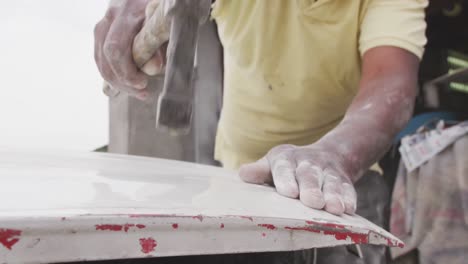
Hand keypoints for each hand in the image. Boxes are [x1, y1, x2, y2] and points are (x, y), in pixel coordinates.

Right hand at [94, 0, 167, 99]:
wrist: (155, 0)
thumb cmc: (166, 12)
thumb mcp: (168, 25)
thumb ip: (161, 45)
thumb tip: (154, 68)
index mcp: (129, 11)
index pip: (116, 49)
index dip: (127, 72)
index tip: (143, 84)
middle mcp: (113, 14)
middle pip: (107, 55)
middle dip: (122, 80)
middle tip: (142, 92)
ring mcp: (106, 21)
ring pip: (100, 57)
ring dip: (117, 80)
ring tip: (136, 91)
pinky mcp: (105, 29)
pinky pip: (101, 56)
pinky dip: (113, 73)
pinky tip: (126, 83)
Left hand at [239, 143, 357, 215]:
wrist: (328, 154)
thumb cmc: (291, 166)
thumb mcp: (273, 163)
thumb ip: (260, 171)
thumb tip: (243, 174)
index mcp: (287, 158)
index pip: (284, 168)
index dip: (287, 179)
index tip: (289, 192)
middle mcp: (309, 163)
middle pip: (309, 175)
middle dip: (312, 188)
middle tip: (313, 202)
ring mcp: (328, 171)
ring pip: (331, 182)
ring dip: (333, 195)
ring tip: (334, 208)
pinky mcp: (344, 180)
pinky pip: (348, 188)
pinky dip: (349, 198)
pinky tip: (349, 209)